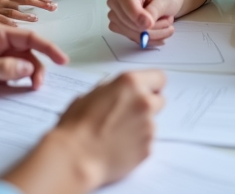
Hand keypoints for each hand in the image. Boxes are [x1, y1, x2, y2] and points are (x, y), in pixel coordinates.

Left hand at [0, 21, 68, 98]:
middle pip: (28, 53)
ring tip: (30, 89)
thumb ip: (4, 68)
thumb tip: (28, 68)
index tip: (62, 59)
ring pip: (22, 65)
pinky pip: (11, 74)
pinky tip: (19, 89)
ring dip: (28, 75)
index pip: (29, 37)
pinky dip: (18, 81)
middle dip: (37, 67)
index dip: (48, 48)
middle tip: (38, 85)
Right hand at [2, 70, 165, 193]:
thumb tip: (119, 92)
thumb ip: (113, 89)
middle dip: (147, 105)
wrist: (76, 157)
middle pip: (159, 100)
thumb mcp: (91, 94)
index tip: (146, 90)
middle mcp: (144, 102)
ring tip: (117, 133)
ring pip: (152, 122)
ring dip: (140, 125)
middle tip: (128, 113)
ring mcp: (148, 126)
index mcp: (130, 83)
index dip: (152, 85)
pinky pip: (147, 141)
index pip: (159, 77)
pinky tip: (118, 146)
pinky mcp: (148, 148)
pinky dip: (137, 143)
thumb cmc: (77, 125)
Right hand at [107, 0, 181, 43]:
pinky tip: (159, 33)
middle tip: (167, 21)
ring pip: (133, 34)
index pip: (128, 8)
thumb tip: (145, 24)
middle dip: (152, 28)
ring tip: (165, 25)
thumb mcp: (164, 1)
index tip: (151, 23)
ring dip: (153, 34)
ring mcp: (116, 17)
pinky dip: (150, 40)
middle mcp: (117, 4)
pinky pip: (134, 40)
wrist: (164, 4)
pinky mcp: (120, 29)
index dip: (140, 18)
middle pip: (131, 24)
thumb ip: (154, 10)